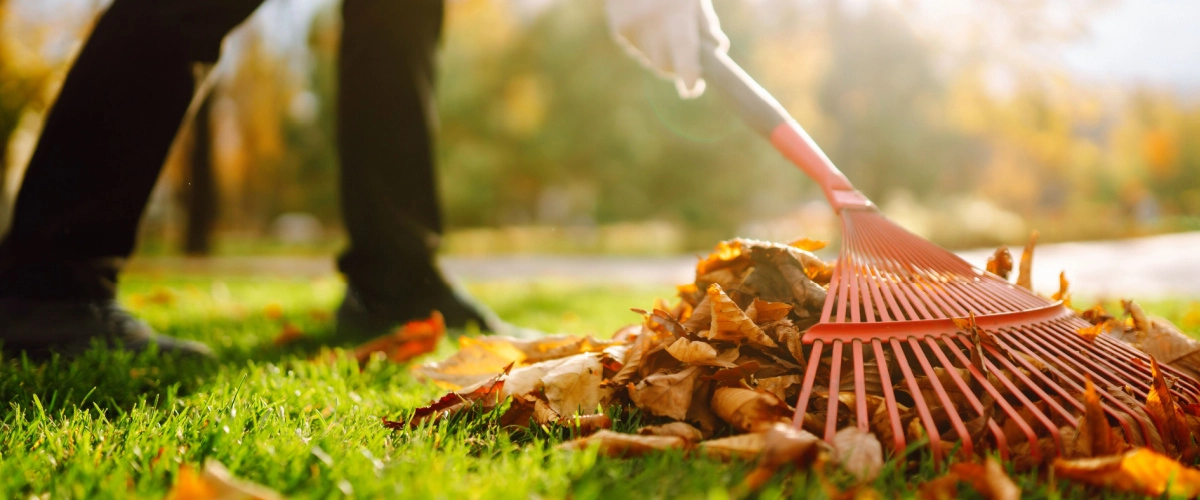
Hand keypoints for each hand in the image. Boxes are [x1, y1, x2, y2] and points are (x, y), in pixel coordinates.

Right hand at [606, 0, 728, 98]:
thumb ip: (705, 21)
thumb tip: (716, 49)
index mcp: (675, 10)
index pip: (684, 51)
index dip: (689, 75)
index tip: (692, 89)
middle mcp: (650, 22)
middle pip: (665, 65)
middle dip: (677, 67)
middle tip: (689, 62)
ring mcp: (631, 27)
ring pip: (650, 59)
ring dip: (662, 54)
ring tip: (666, 30)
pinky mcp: (619, 29)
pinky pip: (637, 49)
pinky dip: (647, 43)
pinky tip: (649, 22)